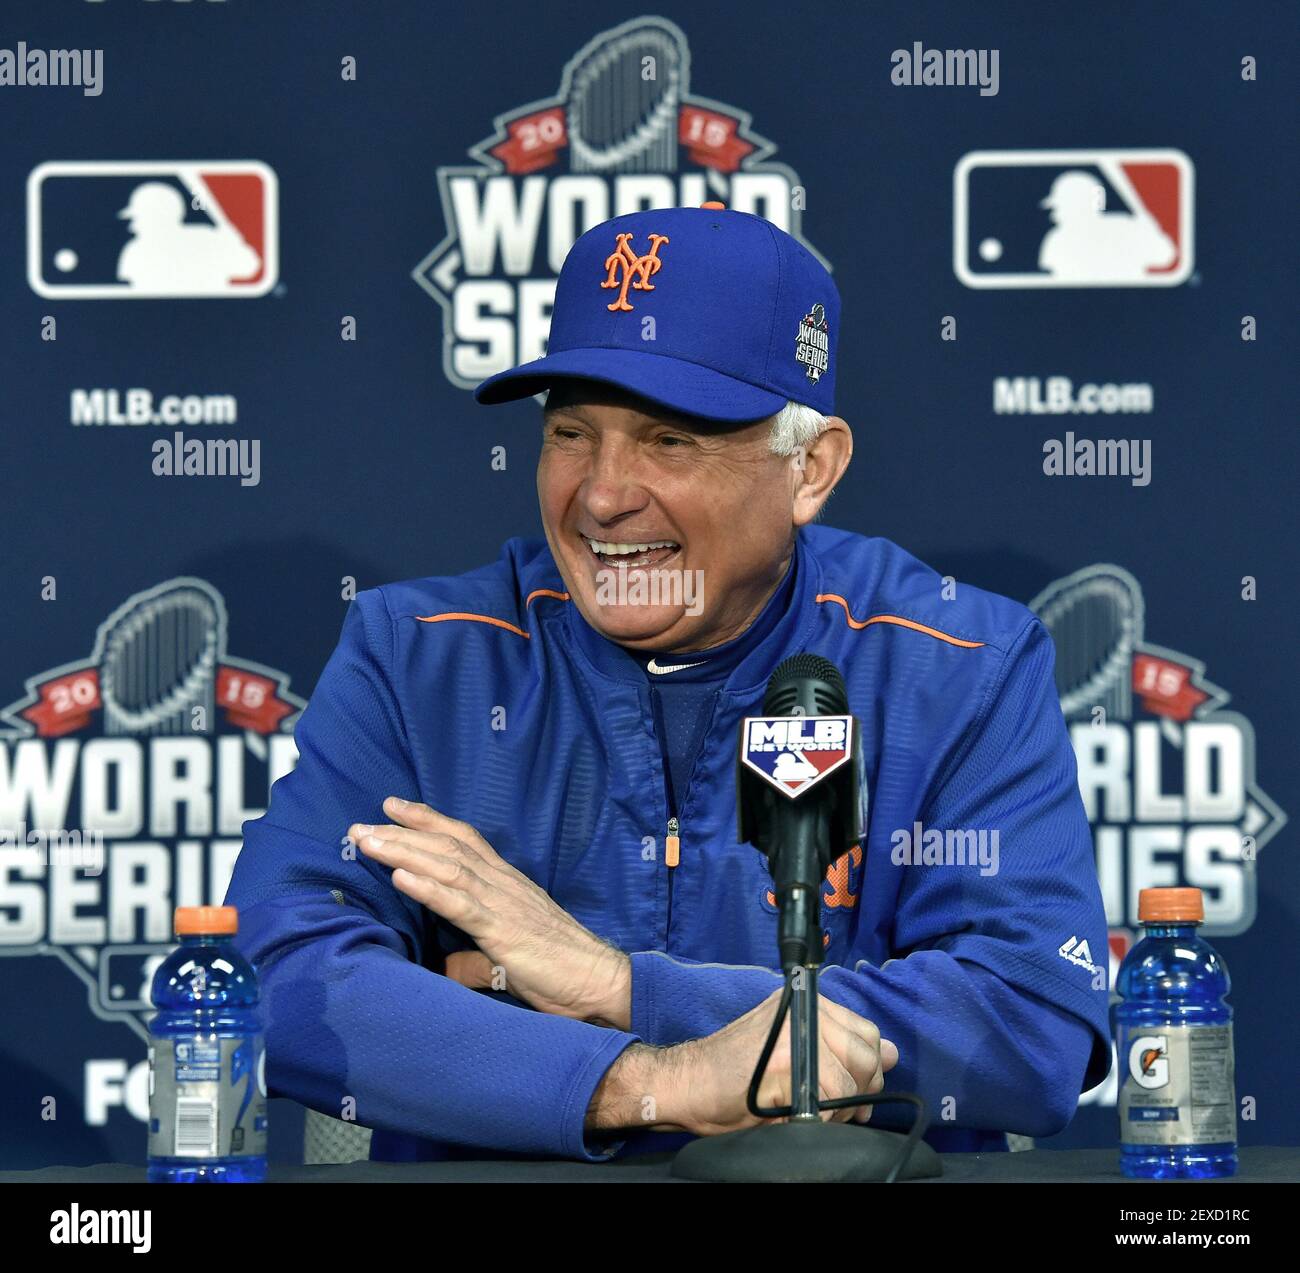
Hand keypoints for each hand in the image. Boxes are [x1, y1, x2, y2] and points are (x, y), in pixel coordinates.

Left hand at [351, 797, 630, 1027]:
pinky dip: (428, 887)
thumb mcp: (509, 959)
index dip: (427, 822)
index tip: (391, 807)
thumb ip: (474, 959)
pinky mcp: (504, 930)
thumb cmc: (560, 971)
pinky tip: (400, 876)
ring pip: (447, 866)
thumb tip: (446, 969)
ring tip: (368, 841)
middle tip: (361, 823)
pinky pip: (461, 904)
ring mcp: (503, 903)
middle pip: (447, 847)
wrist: (599, 981)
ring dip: (403, 852)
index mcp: (506, 885)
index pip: (463, 841)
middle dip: (402, 833)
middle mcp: (503, 884)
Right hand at [589, 989, 896, 1135]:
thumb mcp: (794, 1049)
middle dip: (861, 1089)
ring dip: (841, 1106)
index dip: (870, 1067)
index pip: (867, 1033)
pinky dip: (823, 1114)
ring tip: (816, 1111)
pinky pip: (829, 1096)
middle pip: (864, 1055)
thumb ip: (841, 1048)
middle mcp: (804, 1011)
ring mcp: (795, 1034)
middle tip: (842, 1109)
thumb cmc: (739, 1071)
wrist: (689, 1082)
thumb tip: (892, 1053)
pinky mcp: (786, 1063)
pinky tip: (801, 1114)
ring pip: (849, 1078)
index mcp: (806, 1003)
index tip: (860, 1089)